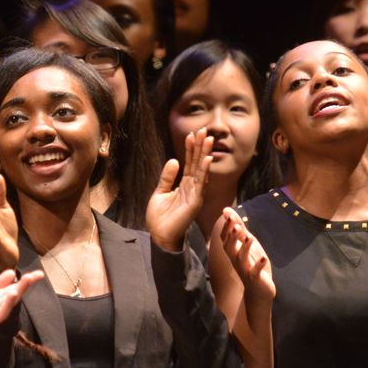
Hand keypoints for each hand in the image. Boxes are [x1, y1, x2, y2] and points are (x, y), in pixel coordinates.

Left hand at [147, 128, 212, 251]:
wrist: (160, 236)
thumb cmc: (160, 218)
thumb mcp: (160, 193)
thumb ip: (167, 177)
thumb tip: (173, 160)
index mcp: (185, 185)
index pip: (189, 163)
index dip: (190, 149)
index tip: (191, 134)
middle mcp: (193, 188)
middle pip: (197, 163)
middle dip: (200, 147)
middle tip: (203, 130)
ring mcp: (195, 194)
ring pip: (201, 170)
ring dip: (205, 154)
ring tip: (207, 139)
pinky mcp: (195, 202)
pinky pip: (201, 184)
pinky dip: (204, 171)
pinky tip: (207, 160)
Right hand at [220, 207, 274, 304]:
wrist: (259, 291)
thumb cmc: (251, 265)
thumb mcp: (246, 244)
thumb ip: (238, 228)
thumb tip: (226, 210)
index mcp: (233, 252)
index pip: (225, 239)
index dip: (226, 228)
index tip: (229, 216)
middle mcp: (236, 260)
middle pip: (229, 248)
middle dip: (232, 237)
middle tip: (236, 225)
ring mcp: (245, 270)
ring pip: (241, 259)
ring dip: (245, 248)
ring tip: (250, 237)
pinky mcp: (255, 279)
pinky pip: (255, 272)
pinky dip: (258, 265)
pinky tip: (263, 258)